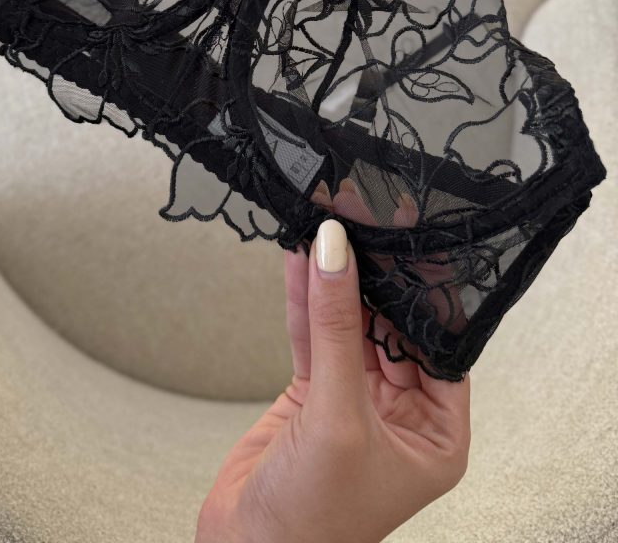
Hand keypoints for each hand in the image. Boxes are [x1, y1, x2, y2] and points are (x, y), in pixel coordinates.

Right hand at [195, 217, 470, 542]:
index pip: (438, 342)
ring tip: (325, 228)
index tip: (406, 238)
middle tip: (360, 222)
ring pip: (347, 326)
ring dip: (333, 282)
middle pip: (390, 327)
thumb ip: (336, 329)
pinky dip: (302, 300)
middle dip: (373, 278)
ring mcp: (352, 400)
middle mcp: (400, 413)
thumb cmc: (315, 520)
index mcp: (436, 432)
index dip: (422, 292)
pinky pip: (312, 336)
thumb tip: (336, 255)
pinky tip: (297, 261)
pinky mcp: (311, 395)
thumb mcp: (338, 416)